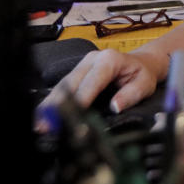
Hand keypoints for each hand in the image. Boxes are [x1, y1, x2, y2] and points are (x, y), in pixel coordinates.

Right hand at [38, 48, 165, 118]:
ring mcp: (83, 64)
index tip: (72, 114)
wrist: (142, 63)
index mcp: (109, 60)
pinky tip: (44, 114)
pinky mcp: (78, 71)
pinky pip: (64, 85)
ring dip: (51, 104)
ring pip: (63, 84)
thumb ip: (130, 95)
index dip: (81, 98)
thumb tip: (115, 107)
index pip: (92, 81)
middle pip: (71, 82)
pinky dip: (53, 101)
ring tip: (40, 123)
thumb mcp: (144, 85)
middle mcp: (92, 59)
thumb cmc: (142, 74)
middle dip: (58, 104)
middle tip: (46, 124)